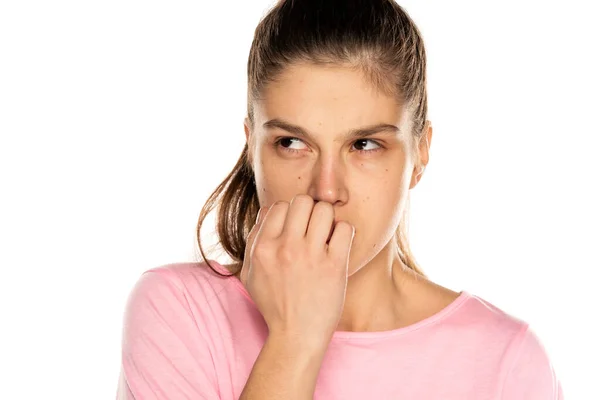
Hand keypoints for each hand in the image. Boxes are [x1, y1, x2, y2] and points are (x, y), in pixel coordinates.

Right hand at [239, 194, 354, 346]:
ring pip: (324, 210)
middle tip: (314, 227)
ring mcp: (310, 256)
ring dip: (328, 220)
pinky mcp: (334, 266)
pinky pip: (345, 229)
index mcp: (263, 248)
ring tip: (327, 236)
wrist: (296, 336)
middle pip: (303, 201)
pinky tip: (338, 246)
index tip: (297, 227)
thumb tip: (266, 213)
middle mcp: (285, 248)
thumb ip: (253, 241)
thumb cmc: (274, 305)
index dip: (290, 213)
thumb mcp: (250, 274)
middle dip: (310, 210)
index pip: (279, 206)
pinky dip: (344, 233)